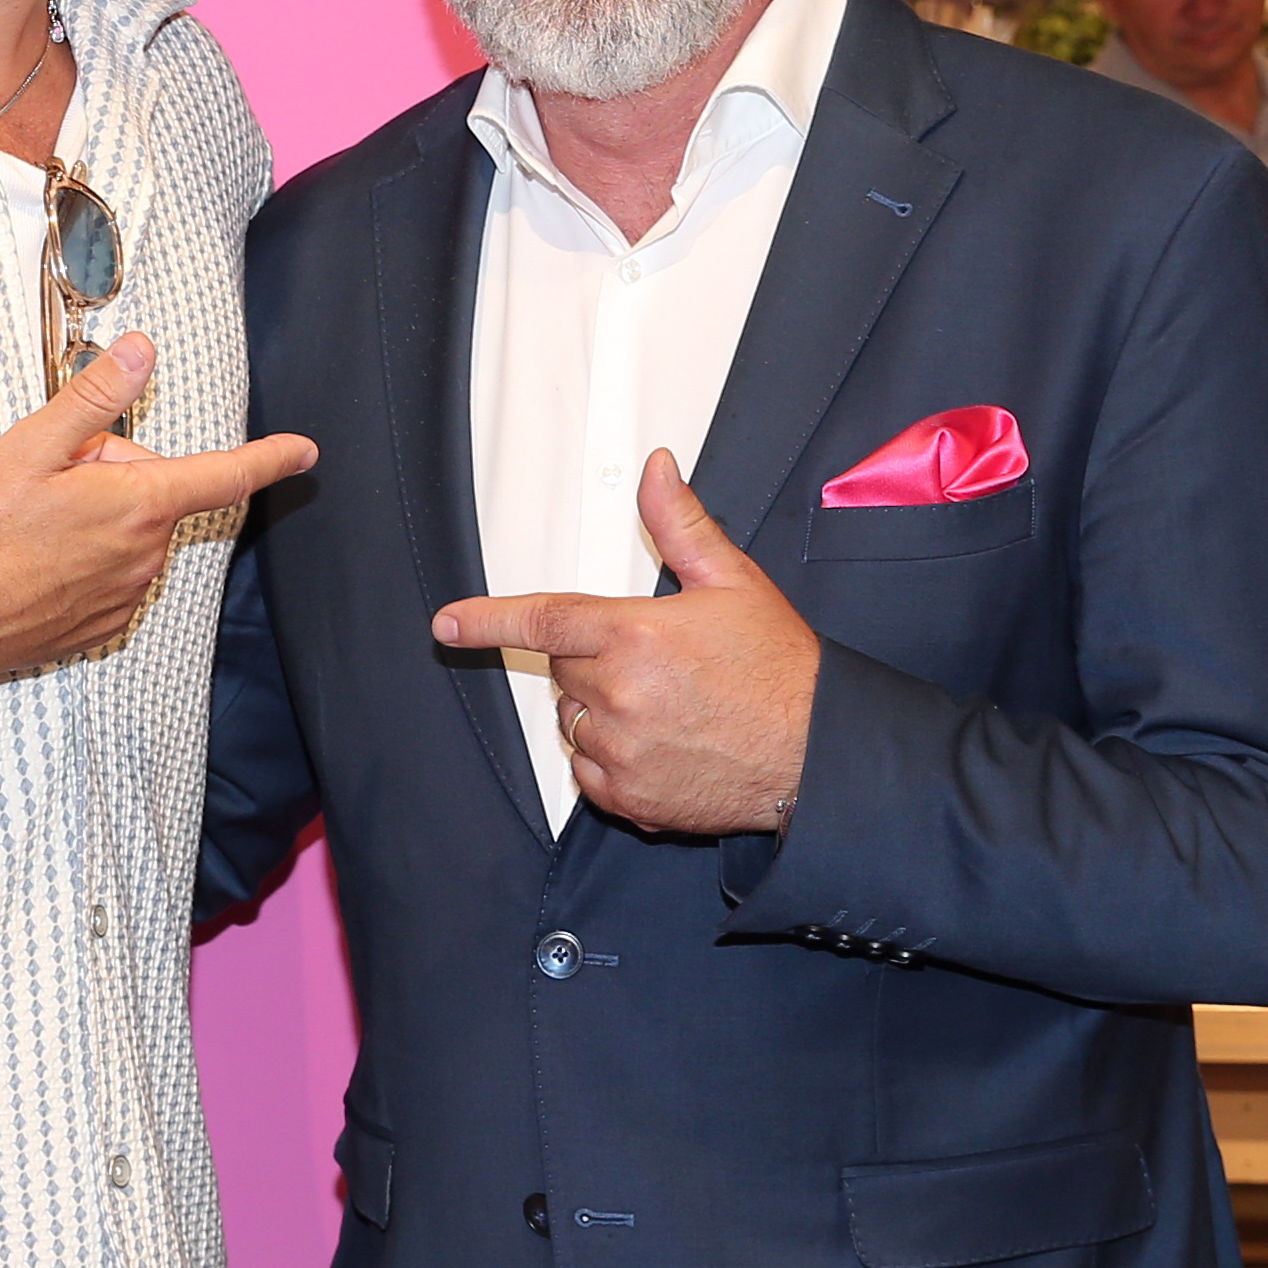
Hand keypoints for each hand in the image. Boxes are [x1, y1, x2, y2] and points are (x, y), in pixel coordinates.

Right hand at [0, 333, 317, 683]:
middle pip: (154, 496)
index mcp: (139, 504)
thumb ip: (96, 398)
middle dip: (114, 477)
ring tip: (36, 527)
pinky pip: (113, 576)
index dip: (270, 458)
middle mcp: (145, 555)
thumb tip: (142, 353)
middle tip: (52, 482)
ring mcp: (127, 594)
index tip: (304, 450)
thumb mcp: (33, 446)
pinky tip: (38, 562)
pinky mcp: (104, 624)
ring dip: (98, 520)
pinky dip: (85, 561)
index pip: (226, 475)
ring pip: (131, 536)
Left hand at [431, 450, 817, 833]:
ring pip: (573, 720)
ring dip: (602, 709)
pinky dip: (611, 759)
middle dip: (596, 657)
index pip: (542, 618)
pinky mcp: (629, 798)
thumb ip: (680, 524)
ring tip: (669, 705)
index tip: (449, 624)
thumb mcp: (733, 582)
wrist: (818, 753)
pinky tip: (662, 744)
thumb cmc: (782, 672)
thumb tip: (655, 470)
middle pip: (564, 666)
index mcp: (635, 636)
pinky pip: (588, 772)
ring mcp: (621, 752)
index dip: (487, 619)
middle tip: (659, 661)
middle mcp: (619, 695)